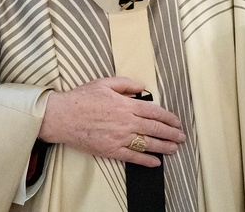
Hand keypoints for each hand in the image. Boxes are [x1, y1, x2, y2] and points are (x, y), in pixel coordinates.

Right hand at [38, 77, 185, 167]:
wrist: (63, 116)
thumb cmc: (81, 98)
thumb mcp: (104, 83)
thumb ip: (126, 84)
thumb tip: (142, 86)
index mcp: (126, 104)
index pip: (154, 112)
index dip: (168, 117)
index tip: (177, 121)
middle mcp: (126, 122)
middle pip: (155, 128)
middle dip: (171, 133)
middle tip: (182, 136)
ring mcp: (120, 137)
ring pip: (148, 143)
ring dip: (164, 147)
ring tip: (174, 149)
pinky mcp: (111, 150)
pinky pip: (133, 157)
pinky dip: (146, 160)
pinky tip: (156, 162)